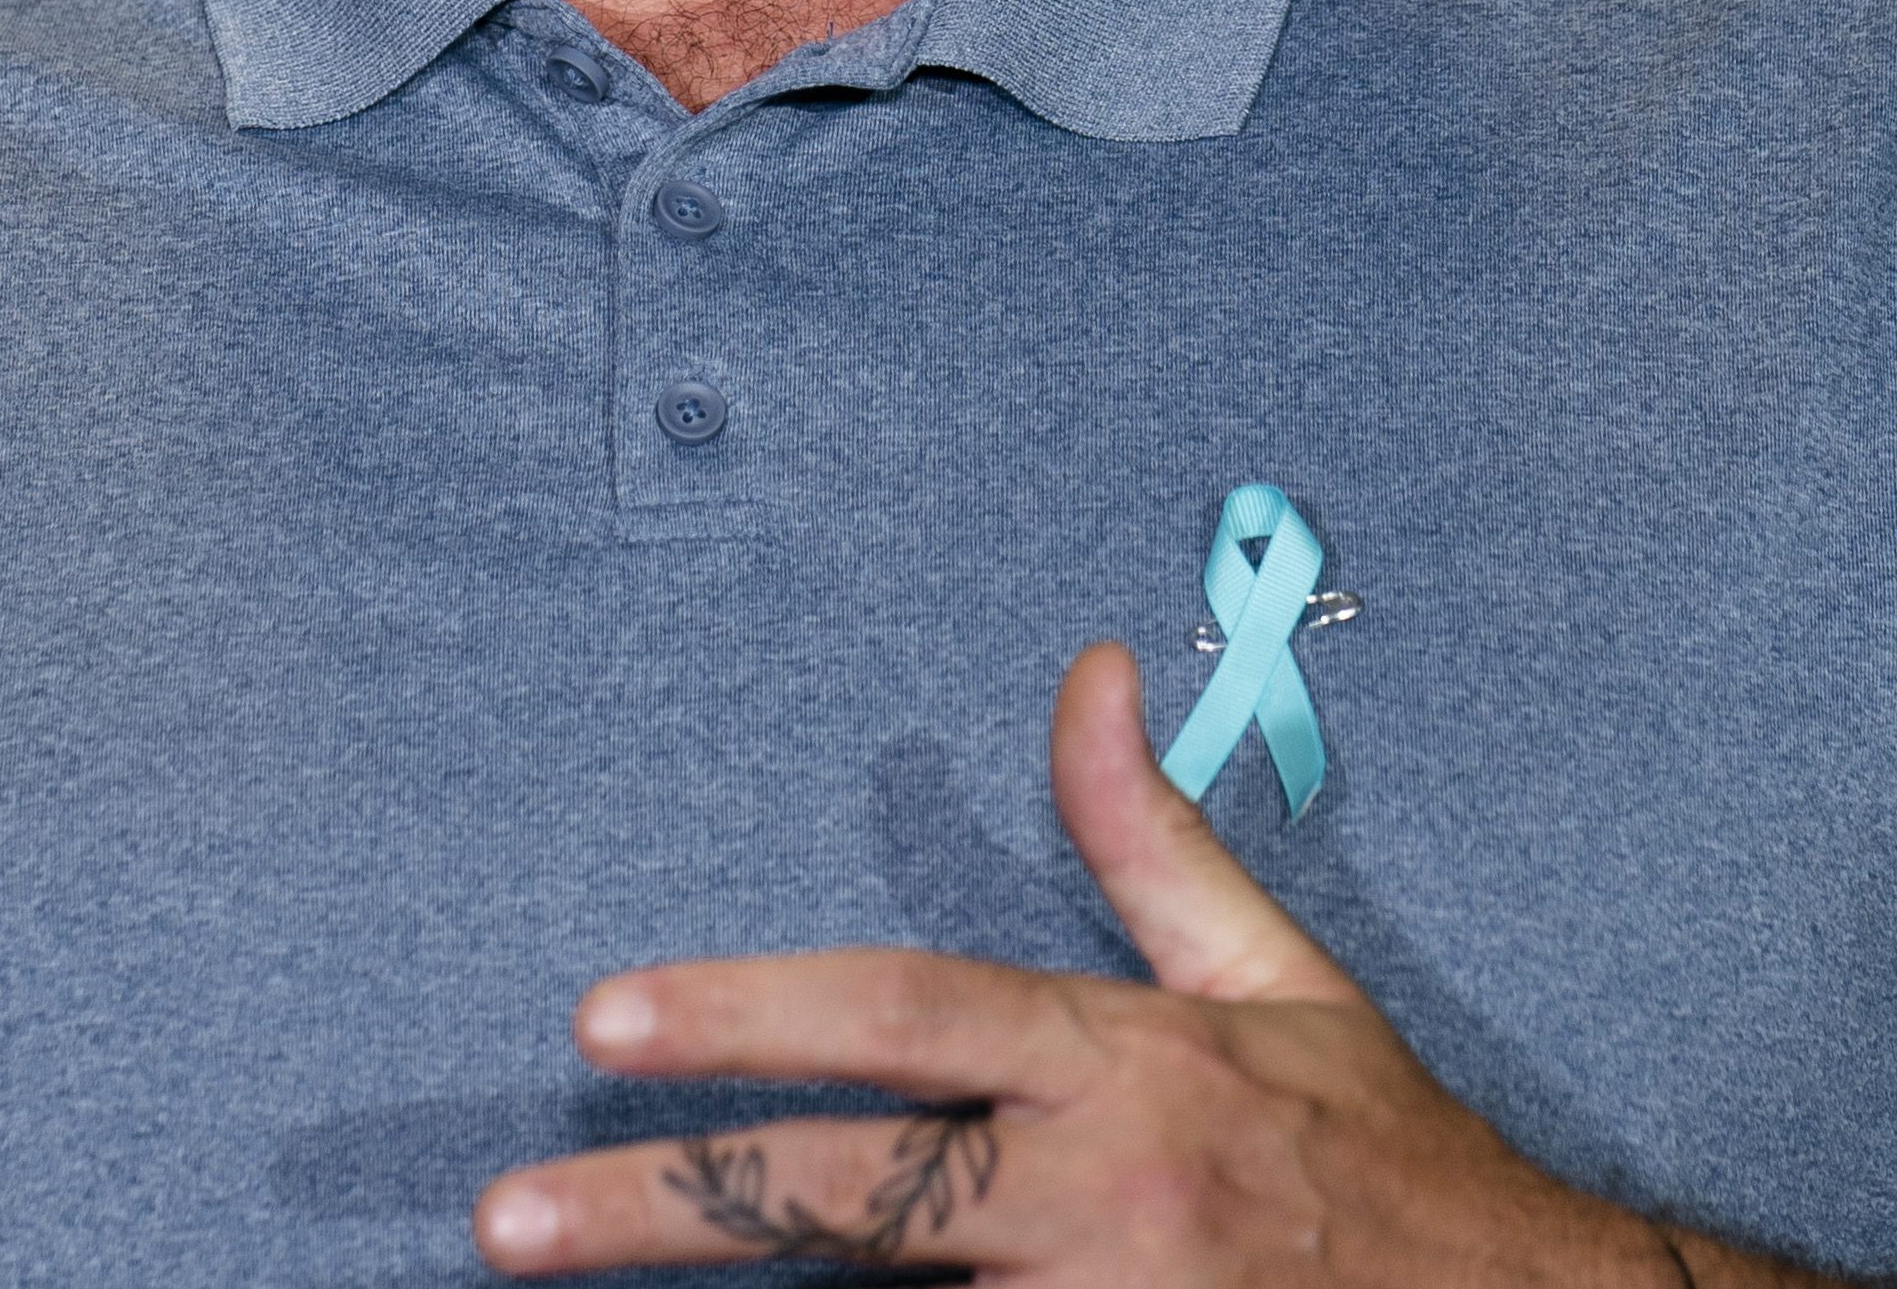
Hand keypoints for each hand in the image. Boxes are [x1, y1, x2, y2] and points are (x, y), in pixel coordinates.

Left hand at [475, 645, 1803, 1286]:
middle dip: (666, 1205)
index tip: (602, 1017)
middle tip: (510, 1222)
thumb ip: (1149, 838)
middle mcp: (1102, 1195)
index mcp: (1123, 1070)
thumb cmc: (1386, 1163)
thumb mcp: (1276, 981)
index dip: (749, 1012)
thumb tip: (1089, 674)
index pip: (907, 1017)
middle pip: (851, 1195)